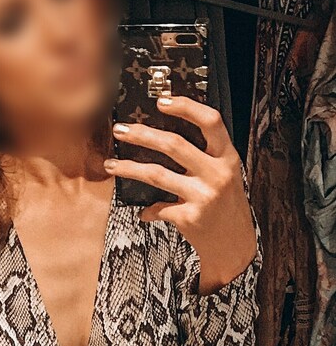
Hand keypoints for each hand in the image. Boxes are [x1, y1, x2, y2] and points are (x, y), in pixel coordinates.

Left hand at [104, 97, 257, 293]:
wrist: (235, 244)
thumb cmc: (225, 205)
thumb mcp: (225, 175)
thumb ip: (204, 156)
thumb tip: (162, 136)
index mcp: (227, 157)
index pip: (211, 122)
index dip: (186, 107)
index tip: (161, 101)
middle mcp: (217, 174)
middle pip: (174, 145)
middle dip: (142, 134)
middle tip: (121, 130)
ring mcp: (203, 196)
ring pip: (157, 174)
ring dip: (129, 168)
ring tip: (111, 164)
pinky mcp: (190, 218)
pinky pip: (158, 208)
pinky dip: (148, 211)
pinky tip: (144, 212)